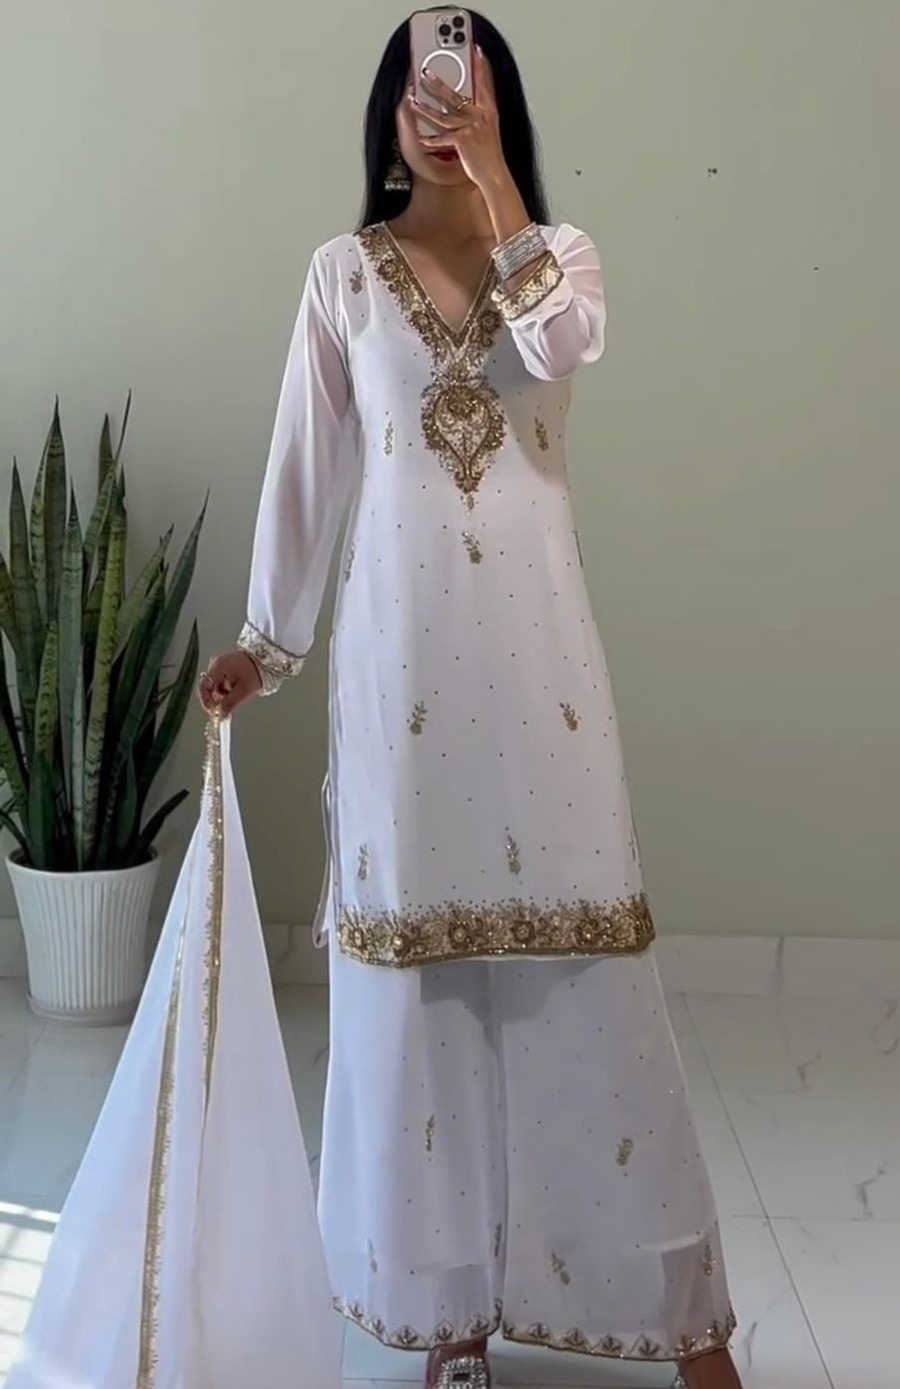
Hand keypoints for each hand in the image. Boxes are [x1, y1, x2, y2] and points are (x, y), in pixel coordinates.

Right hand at [197, 650, 261, 717]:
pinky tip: (234, 689)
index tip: (212, 711)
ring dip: (221, 693)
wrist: (266, 659)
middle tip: (224, 707)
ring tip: (234, 696)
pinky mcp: (226, 665)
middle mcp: (216, 663)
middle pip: (208, 686)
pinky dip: (225, 687)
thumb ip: (230, 703)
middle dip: (216, 698)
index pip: (203, 687)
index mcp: (218, 667)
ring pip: (215, 684)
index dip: (205, 701)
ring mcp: (220, 663)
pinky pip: (220, 679)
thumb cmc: (255, 671)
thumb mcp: (243, 691)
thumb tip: (221, 715)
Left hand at [411, 46, 508, 192]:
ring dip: (425, 109)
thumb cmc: (490, 155)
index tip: (476, 50)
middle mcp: (480, 116)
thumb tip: (464, 104)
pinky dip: (431, 140)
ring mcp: (471, 128)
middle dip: (438, 83)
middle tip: (425, 72)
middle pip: (455, 96)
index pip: (484, 84)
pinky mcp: (463, 141)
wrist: (494, 174)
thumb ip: (478, 115)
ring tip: (412, 101)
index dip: (480, 66)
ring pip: (443, 116)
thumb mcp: (489, 130)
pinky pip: (442, 138)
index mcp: (488, 112)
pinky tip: (421, 139)